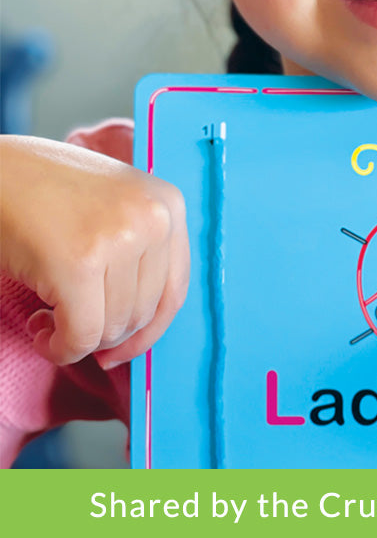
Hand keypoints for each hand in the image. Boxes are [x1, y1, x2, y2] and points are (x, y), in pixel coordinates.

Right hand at [0, 135, 189, 368]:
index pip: (176, 290)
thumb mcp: (117, 207)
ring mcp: (120, 240)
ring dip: (78, 338)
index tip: (123, 346)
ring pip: (113, 328)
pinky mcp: (79, 265)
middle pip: (144, 313)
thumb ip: (143, 250)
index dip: (149, 330)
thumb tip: (146, 326)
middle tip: (71, 324)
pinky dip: (60, 347)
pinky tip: (40, 327)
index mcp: (169, 204)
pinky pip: (81, 335)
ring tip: (49, 317)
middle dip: (107, 333)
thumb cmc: (48, 191)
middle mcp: (154, 219)